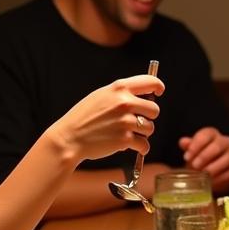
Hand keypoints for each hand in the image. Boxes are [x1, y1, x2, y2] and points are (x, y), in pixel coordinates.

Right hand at [48, 74, 163, 165]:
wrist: (70, 139)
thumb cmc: (84, 117)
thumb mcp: (101, 96)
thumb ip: (121, 94)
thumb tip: (145, 96)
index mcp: (119, 88)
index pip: (150, 81)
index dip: (158, 87)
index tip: (158, 92)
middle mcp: (125, 103)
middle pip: (154, 109)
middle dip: (148, 117)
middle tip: (136, 121)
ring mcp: (126, 121)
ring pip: (150, 128)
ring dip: (142, 133)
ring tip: (126, 133)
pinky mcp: (125, 139)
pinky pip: (144, 144)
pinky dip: (140, 148)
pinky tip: (130, 146)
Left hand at [179, 127, 228, 190]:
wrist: (213, 170)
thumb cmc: (200, 157)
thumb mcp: (192, 150)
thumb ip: (188, 145)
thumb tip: (183, 142)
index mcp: (212, 134)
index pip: (206, 134)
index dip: (196, 145)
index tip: (186, 157)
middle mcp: (225, 141)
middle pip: (218, 145)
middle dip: (205, 156)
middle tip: (195, 166)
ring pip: (228, 157)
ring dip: (215, 167)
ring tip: (204, 175)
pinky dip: (221, 177)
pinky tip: (211, 182)